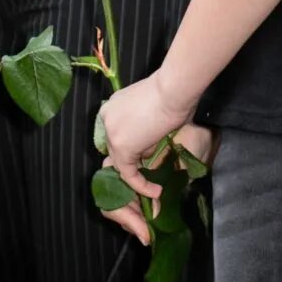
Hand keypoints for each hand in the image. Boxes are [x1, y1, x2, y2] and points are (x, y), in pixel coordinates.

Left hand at [97, 72, 199, 242]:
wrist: (174, 89)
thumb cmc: (174, 93)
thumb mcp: (156, 113)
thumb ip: (148, 131)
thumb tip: (153, 149)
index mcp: (112, 108)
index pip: (116, 138)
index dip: (132, 152)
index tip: (146, 164)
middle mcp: (106, 119)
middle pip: (116, 153)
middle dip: (132, 170)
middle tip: (147, 184)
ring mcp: (111, 133)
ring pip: (122, 165)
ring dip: (137, 181)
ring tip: (155, 191)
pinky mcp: (121, 147)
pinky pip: (128, 174)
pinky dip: (141, 186)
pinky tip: (156, 192)